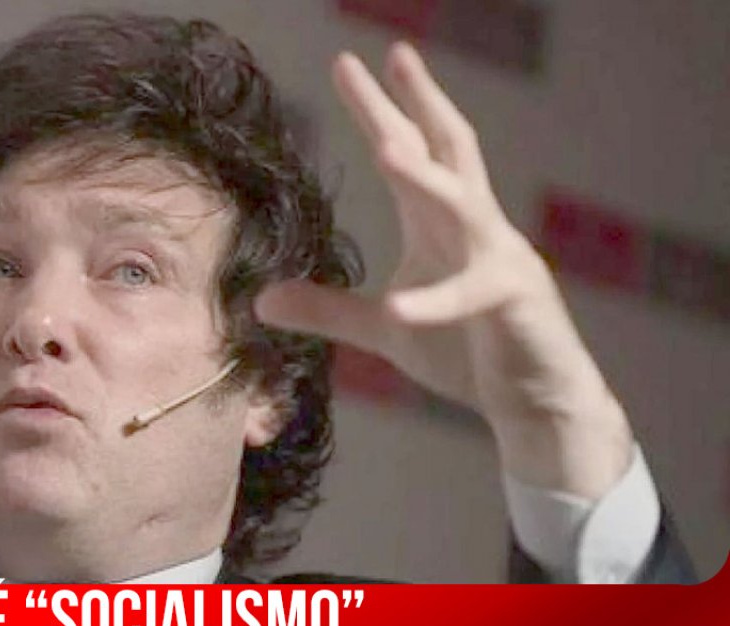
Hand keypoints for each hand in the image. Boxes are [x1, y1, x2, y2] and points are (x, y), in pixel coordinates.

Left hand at [255, 42, 632, 497]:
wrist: (533, 402)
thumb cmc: (467, 352)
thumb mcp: (385, 327)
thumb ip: (330, 309)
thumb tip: (261, 300)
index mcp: (440, 224)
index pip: (409, 152)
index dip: (381, 109)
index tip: (347, 63)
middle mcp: (474, 228)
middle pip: (445, 151)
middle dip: (417, 102)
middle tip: (393, 52)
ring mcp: (500, 261)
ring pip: (464, 207)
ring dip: (424, 179)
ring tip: (385, 146)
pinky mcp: (515, 304)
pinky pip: (471, 298)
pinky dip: (433, 303)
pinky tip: (399, 307)